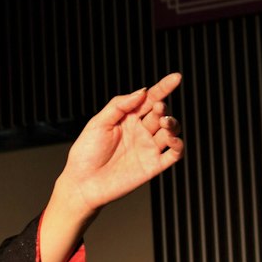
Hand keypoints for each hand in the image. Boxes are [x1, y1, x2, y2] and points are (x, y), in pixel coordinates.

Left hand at [38, 74, 183, 261]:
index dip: (163, 88)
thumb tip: (142, 92)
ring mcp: (148, 149)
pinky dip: (178, 145)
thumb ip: (119, 106)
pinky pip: (174, 154)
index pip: (149, 99)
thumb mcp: (98, 123)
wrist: (82, 184)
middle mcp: (140, 132)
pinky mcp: (153, 166)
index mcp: (128, 119)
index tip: (175, 78)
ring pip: (171, 131)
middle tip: (157, 107)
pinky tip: (173, 139)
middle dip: (163, 107)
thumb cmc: (85, 153)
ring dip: (173, 124)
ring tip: (164, 122)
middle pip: (161, 113)